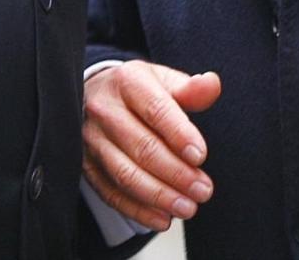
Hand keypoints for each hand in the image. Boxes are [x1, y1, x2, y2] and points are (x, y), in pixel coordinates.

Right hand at [83, 61, 221, 230]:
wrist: (95, 95)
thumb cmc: (138, 90)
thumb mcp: (163, 80)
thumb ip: (190, 88)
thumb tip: (212, 84)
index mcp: (128, 82)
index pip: (155, 110)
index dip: (179, 134)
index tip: (201, 156)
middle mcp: (104, 110)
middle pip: (142, 146)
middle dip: (176, 173)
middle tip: (203, 190)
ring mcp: (91, 140)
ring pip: (125, 174)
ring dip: (159, 196)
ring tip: (188, 207)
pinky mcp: (86, 165)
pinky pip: (110, 193)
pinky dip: (137, 210)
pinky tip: (162, 218)